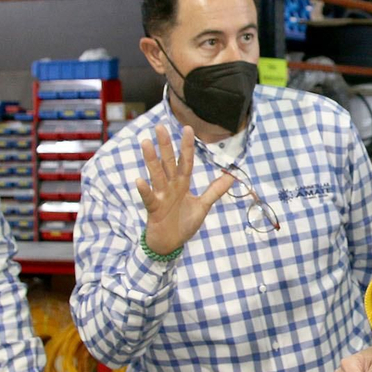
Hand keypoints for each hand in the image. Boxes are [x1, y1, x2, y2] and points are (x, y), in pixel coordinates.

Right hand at [134, 124, 235, 254]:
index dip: (187, 146)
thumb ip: (215, 190)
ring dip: (151, 160)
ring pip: (156, 175)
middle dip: (165, 145)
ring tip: (146, 143)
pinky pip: (148, 198)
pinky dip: (144, 190)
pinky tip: (138, 180)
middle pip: (168, 163)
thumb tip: (232, 176)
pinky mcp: (153, 209)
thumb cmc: (183, 223)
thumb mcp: (203, 206)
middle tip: (160, 126)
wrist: (169, 244)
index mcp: (182, 184)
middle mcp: (170, 186)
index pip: (186, 161)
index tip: (188, 128)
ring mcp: (161, 196)